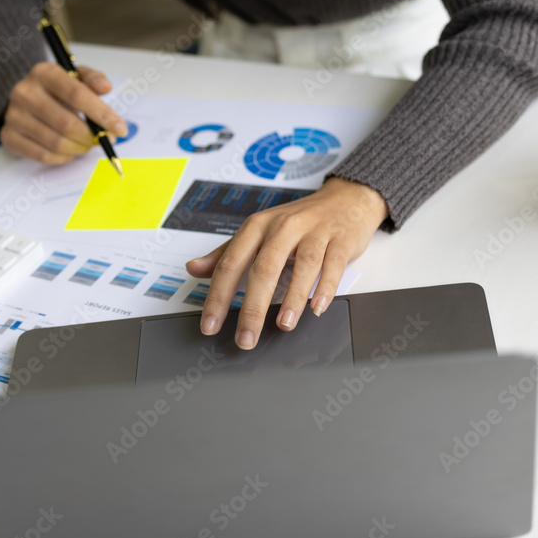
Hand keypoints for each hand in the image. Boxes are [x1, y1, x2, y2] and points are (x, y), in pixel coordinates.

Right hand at [0, 62, 127, 163]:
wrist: (23, 97)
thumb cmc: (55, 89)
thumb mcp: (74, 76)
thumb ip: (92, 79)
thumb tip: (105, 87)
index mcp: (44, 73)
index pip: (77, 95)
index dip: (101, 114)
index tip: (119, 128)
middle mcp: (25, 92)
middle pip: (67, 124)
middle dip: (91, 137)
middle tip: (103, 140)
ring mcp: (14, 116)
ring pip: (56, 143)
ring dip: (79, 149)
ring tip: (87, 144)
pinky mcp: (9, 136)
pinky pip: (43, 155)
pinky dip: (62, 158)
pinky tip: (69, 151)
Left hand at [185, 177, 388, 348]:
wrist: (343, 200)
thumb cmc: (296, 221)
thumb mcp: (256, 232)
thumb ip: (225, 253)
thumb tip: (193, 268)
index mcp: (256, 227)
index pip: (231, 263)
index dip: (218, 296)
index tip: (210, 324)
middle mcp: (282, 227)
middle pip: (263, 268)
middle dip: (252, 308)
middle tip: (245, 337)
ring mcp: (313, 232)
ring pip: (302, 266)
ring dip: (292, 298)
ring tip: (282, 325)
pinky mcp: (340, 240)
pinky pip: (332, 265)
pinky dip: (325, 288)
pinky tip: (317, 308)